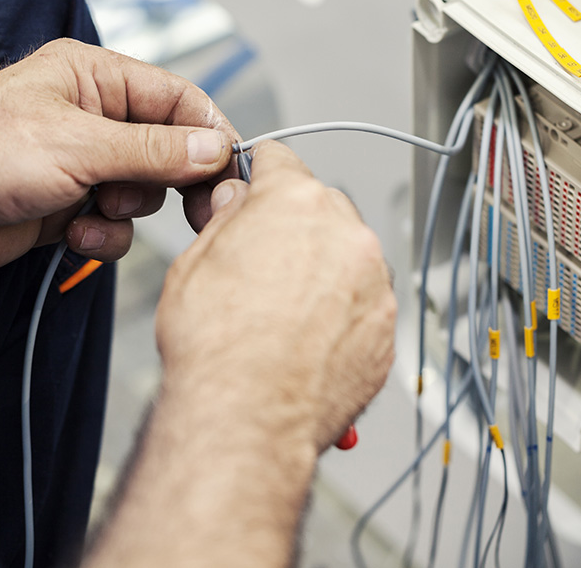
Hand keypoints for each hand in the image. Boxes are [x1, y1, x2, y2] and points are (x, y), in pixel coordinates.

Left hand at [0, 39, 238, 271]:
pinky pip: (118, 225)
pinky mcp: (74, 206)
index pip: (179, 100)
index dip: (210, 132)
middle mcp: (97, 119)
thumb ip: (154, 150)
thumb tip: (214, 148)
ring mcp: (86, 165)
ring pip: (147, 193)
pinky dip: (104, 235)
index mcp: (98, 80)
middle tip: (201, 208)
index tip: (231, 168)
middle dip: (177, 180)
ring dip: (130, 210)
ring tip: (96, 208)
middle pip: (171, 149)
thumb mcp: (79, 144)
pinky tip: (75, 233)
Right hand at [87, 141, 393, 566]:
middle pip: (321, 209)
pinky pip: (365, 304)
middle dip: (295, 228)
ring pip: (348, 258)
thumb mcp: (193, 264)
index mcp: (295, 203)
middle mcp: (345, 233)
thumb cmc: (215, 349)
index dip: (258, 174)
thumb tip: (239, 202)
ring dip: (324, 273)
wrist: (248, 418)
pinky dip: (343, 315)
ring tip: (283, 314)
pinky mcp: (387, 326)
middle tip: (263, 266)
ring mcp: (374, 281)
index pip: (279, 161)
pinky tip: (308, 340)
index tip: (255, 186)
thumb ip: (226, 220)